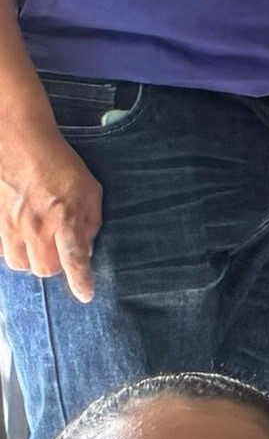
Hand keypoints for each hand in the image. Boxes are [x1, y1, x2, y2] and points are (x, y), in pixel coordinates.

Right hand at [0, 103, 100, 301]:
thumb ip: (90, 223)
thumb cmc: (59, 166)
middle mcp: (35, 226)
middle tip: (59, 252)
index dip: (80, 280)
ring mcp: (10, 224)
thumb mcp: (90, 192)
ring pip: (18, 263)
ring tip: (39, 244)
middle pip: (43, 269)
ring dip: (31, 259)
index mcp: (64, 219)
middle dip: (54, 266)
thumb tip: (86, 248)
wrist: (21, 143)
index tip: (85, 295)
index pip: (74, 258)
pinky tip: (20, 237)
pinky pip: (1, 249)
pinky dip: (12, 248)